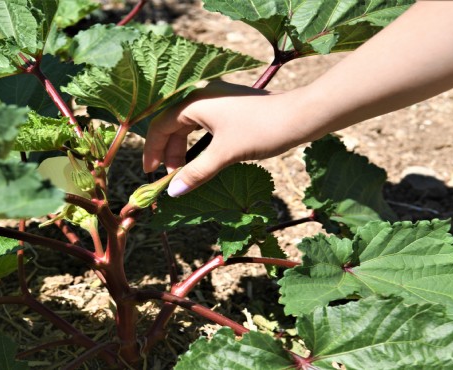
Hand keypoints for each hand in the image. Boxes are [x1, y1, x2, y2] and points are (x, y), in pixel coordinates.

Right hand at [143, 81, 312, 196]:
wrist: (301, 115)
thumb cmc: (261, 129)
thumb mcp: (224, 153)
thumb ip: (196, 172)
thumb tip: (173, 192)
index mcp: (194, 101)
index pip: (161, 125)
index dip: (153, 150)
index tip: (151, 172)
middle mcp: (202, 96)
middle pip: (174, 125)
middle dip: (170, 152)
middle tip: (172, 178)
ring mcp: (218, 100)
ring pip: (190, 126)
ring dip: (185, 150)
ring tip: (186, 172)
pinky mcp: (231, 108)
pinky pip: (205, 126)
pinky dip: (200, 144)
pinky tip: (204, 159)